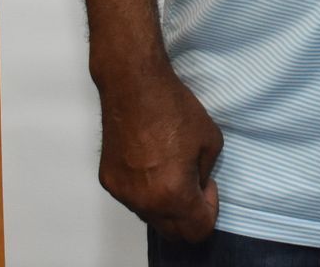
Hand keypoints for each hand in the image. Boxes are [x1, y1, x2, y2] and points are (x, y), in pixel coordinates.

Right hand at [97, 64, 223, 242]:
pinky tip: (151, 162)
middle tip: (195, 185)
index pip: (198, 230)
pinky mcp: (109, 180)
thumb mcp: (210, 141)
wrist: (133, 86)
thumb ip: (204, 174)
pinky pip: (133, 198)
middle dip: (189, 215)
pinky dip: (146, 191)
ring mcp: (123, 193)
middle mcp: (145, 201)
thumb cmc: (174, 108)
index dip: (210, 211)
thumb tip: (197, 185)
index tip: (209, 187)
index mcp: (174, 193)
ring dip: (166, 204)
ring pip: (151, 216)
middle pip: (173, 232)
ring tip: (172, 170)